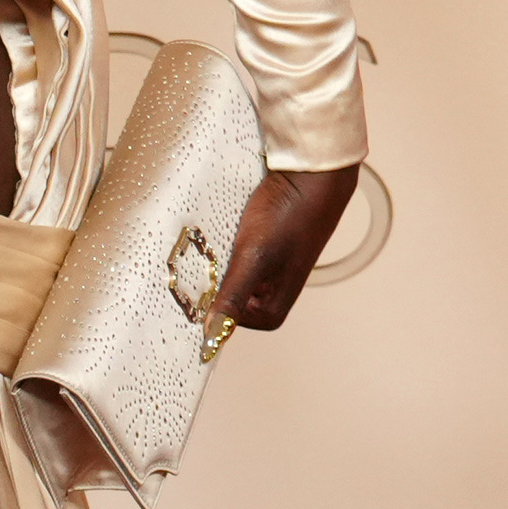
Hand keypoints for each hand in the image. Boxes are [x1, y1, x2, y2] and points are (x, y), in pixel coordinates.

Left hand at [208, 163, 361, 337]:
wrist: (311, 174)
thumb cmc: (290, 214)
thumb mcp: (254, 258)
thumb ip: (233, 296)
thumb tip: (213, 334)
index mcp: (272, 310)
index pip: (221, 320)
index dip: (205, 301)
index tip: (196, 281)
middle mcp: (268, 295)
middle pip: (221, 298)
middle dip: (207, 278)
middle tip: (203, 254)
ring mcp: (263, 272)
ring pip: (222, 274)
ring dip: (211, 259)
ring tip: (214, 238)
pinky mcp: (258, 250)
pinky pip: (228, 255)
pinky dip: (219, 245)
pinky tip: (219, 229)